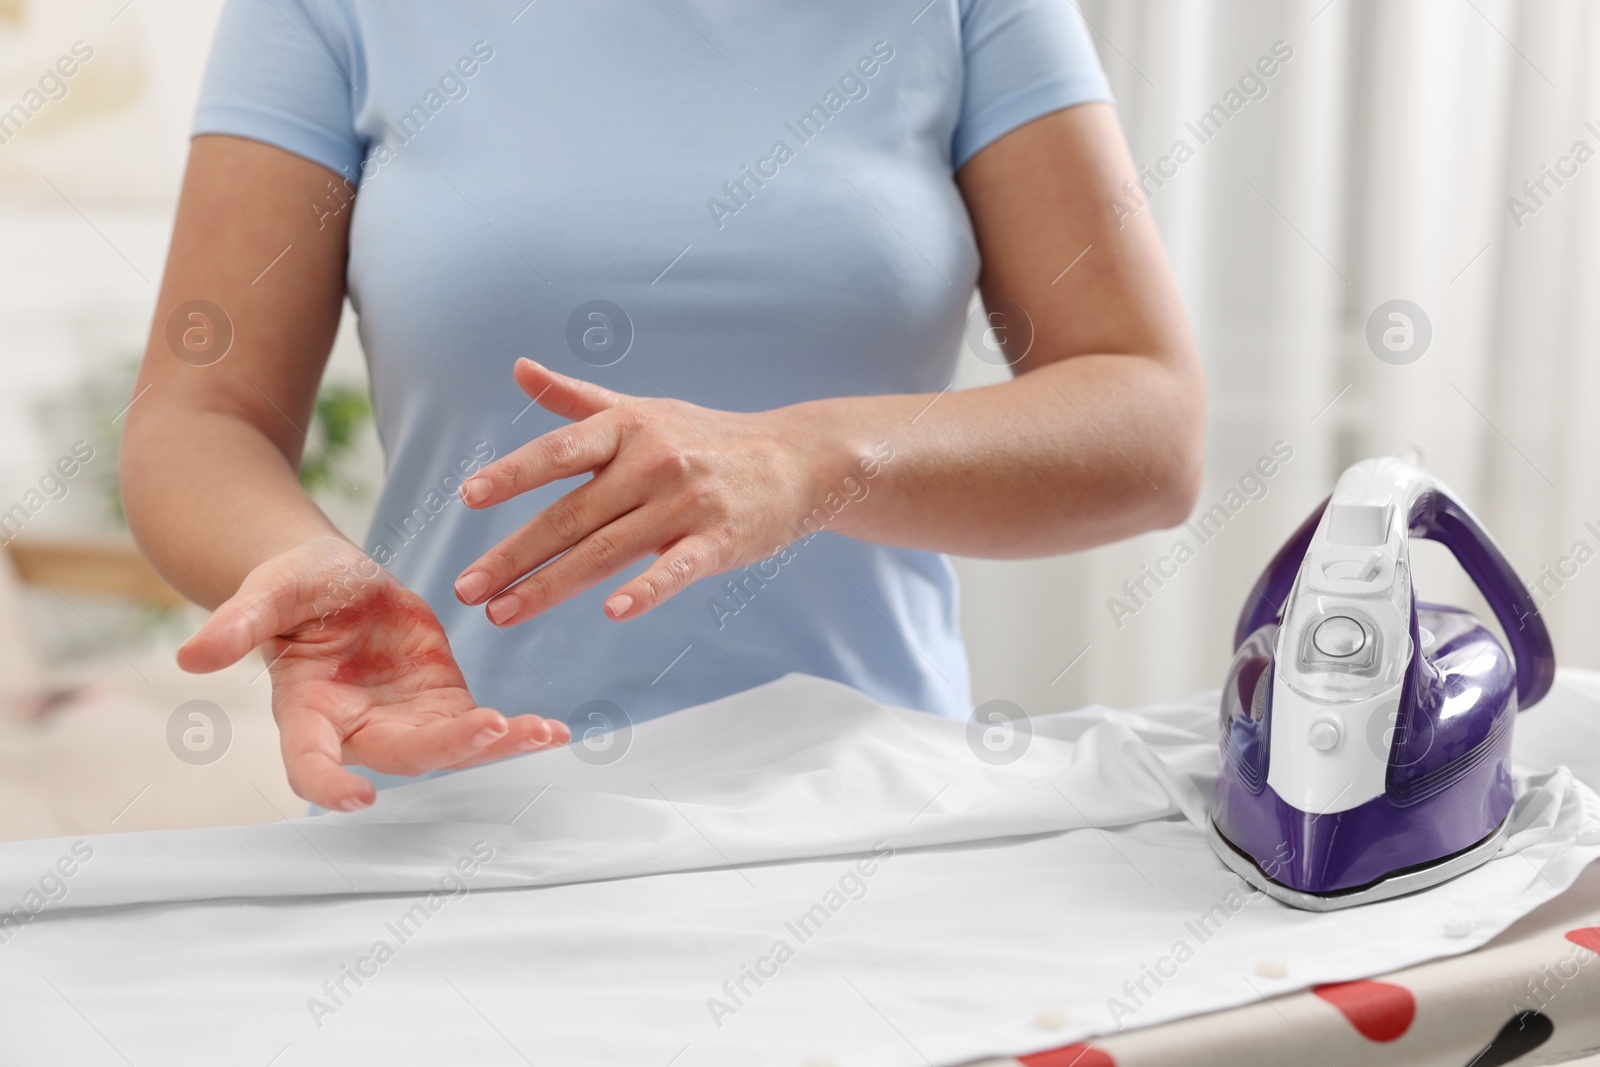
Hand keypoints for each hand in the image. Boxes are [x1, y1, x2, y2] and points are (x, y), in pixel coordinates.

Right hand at [178, 536, 569, 810]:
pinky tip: (557, 732)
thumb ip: (237, 623)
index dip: (329, 783)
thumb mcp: (267, 591)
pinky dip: (517, 733)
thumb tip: (189, 656)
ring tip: (543, 734)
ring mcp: (404, 721)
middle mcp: (358, 729)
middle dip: (449, 748)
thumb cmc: (291, 588)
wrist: (332, 583)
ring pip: (452, 748)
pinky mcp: (441, 704)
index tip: (357, 797)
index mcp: (307, 710)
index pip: (310, 761)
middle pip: (403, 755)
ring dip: (497, 745)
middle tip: (492, 729)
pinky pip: (481, 728)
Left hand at [452, 359, 837, 624]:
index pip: (560, 452)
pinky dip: (646, 590)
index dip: (513, 474)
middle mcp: (652, 462)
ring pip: (607, 549)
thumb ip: (576, 398)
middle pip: (571, 514)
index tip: (468, 497)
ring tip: (503, 612)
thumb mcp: (644, 409)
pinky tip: (612, 612)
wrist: (798, 458)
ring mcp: (685, 503)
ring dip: (551, 584)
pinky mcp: (719, 540)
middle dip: (514, 554)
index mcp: (628, 429)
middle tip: (467, 589)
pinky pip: (675, 568)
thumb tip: (519, 368)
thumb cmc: (709, 437)